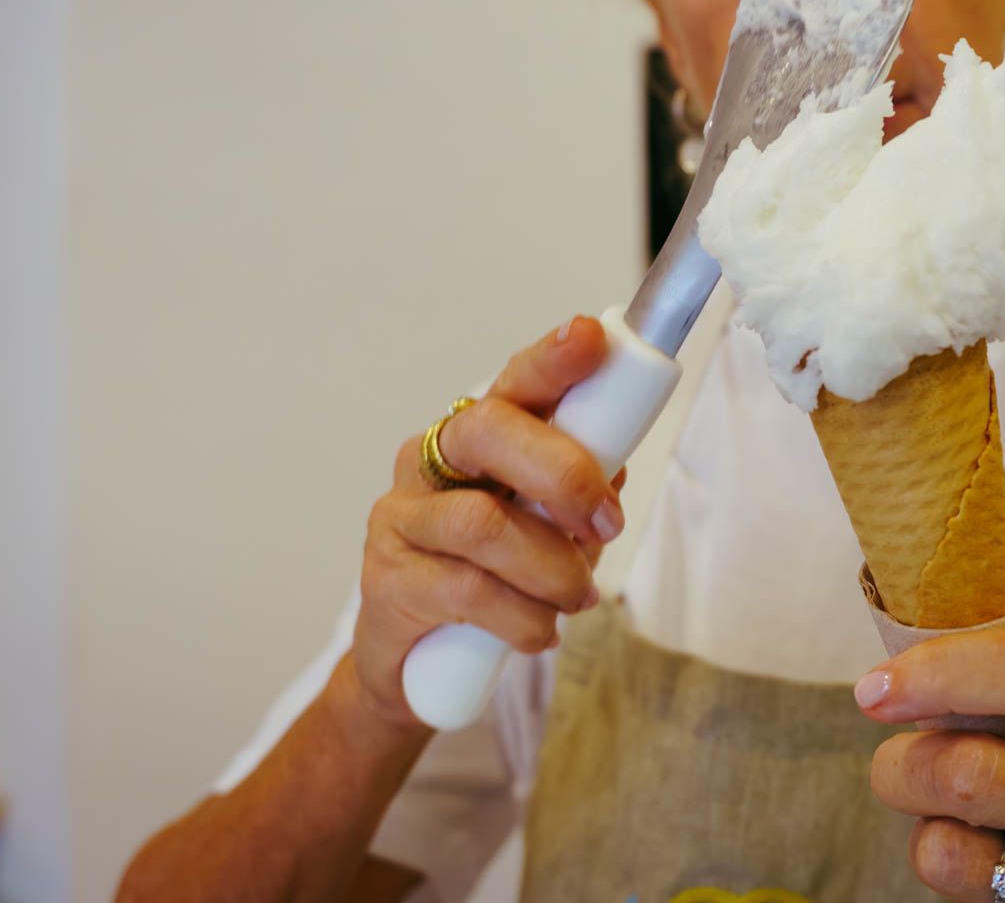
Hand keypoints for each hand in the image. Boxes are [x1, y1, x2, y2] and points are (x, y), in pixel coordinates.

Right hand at [350, 316, 624, 729]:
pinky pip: (469, 591)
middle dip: (565, 474)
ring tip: (575, 599)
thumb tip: (617, 465)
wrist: (418, 666)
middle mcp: (430, 462)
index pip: (513, 384)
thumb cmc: (495, 580)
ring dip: (552, 569)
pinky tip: (538, 631)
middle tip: (608, 524)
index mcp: (478, 439)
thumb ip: (577, 495)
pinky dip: (524, 618)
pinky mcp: (388, 579)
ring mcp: (402, 517)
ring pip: (484, 525)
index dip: (550, 360)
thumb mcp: (547, 531)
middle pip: (491, 432)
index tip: (588, 337)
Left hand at [856, 630, 1004, 901]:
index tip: (878, 687)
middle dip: (901, 762)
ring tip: (939, 805)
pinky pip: (969, 893)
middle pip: (970, 773)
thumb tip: (911, 660)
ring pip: (952, 848)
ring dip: (918, 822)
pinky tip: (976, 848)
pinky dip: (945, 862)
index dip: (941, 671)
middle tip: (900, 757)